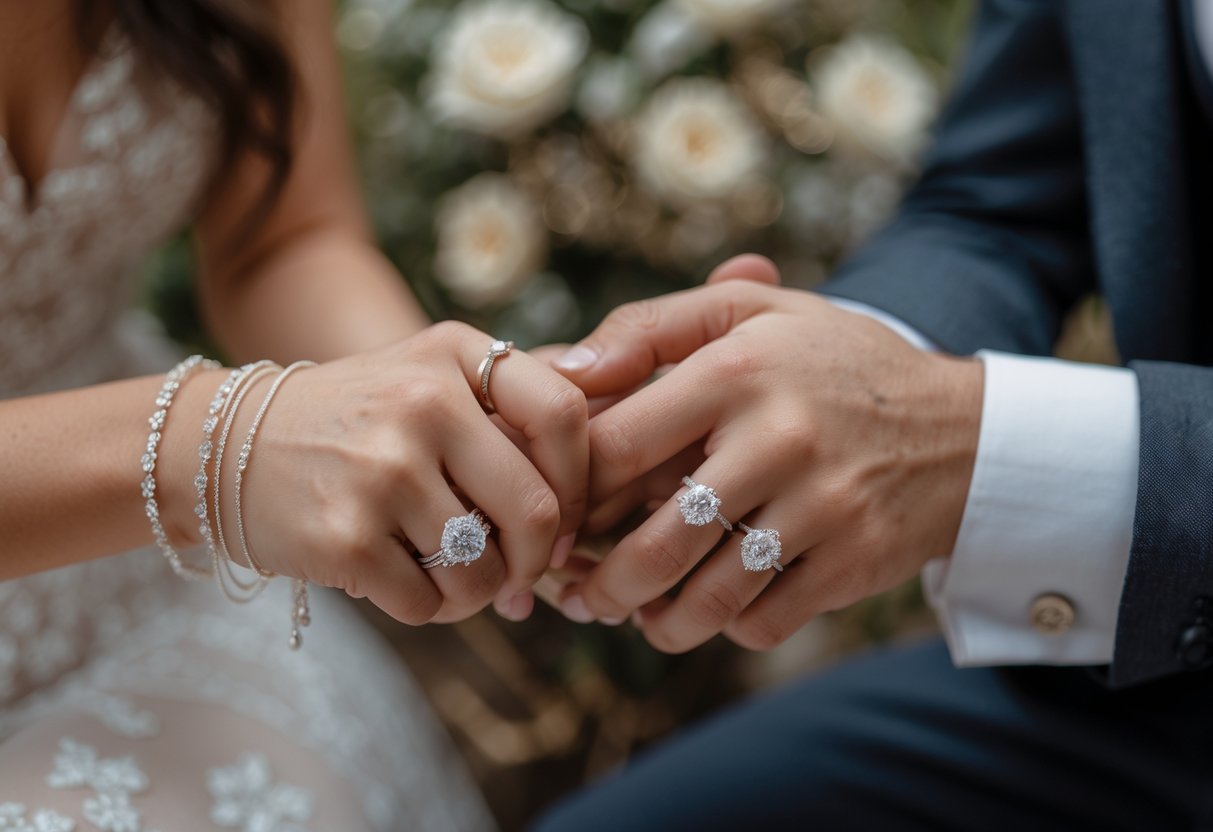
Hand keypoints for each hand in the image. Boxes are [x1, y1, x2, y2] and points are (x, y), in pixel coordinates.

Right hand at [237, 321, 587, 623]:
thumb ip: (506, 415)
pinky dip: (430, 608)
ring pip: (483, 569)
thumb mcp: (426, 380)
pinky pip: (430, 603)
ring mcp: (382, 471)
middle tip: (516, 573)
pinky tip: (403, 582)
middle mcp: (423, 404)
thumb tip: (584, 509)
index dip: (579, 482)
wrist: (222, 446)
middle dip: (534, 560)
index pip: (564, 415)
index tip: (561, 516)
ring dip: (478, 591)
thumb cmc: (351, 423)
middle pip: (535, 510)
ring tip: (449, 576)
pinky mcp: (346, 537)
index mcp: (452, 355)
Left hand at [552, 265, 981, 651]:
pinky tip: (715, 609)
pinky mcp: (853, 562)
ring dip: (657, 623)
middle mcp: (778, 440)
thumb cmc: (827, 364)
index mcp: (735, 371)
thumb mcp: (748, 314)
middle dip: (602, 587)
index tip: (559, 514)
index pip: (616, 449)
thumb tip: (564, 369)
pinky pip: (765, 622)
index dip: (572, 494)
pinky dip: (727, 628)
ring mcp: (822, 508)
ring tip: (636, 615)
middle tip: (579, 595)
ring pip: (709, 600)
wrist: (960, 426)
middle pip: (657, 547)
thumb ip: (649, 327)